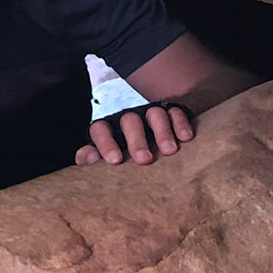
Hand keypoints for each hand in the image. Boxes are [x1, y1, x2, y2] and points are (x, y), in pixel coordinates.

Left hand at [76, 102, 194, 165]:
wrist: (154, 140)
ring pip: (154, 114)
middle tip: (144, 160)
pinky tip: (185, 138)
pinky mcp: (172, 113)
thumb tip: (86, 159)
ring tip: (169, 151)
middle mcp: (130, 120)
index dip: (105, 143)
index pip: (100, 129)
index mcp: (109, 130)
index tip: (114, 160)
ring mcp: (151, 114)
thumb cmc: (126, 157)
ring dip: (162, 131)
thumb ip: (93, 158)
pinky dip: (180, 123)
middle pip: (130, 121)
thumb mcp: (109, 158)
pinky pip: (176, 112)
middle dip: (137, 140)